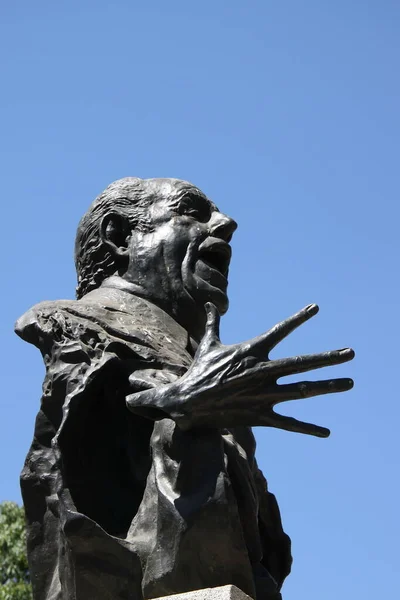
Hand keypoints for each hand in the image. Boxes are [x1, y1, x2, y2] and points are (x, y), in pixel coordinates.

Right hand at [126, 303, 353, 436]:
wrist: (188, 403)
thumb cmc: (200, 371)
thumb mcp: (208, 344)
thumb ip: (214, 323)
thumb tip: (211, 303)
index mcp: (251, 352)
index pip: (279, 331)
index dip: (298, 319)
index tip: (316, 307)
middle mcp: (262, 372)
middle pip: (301, 364)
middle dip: (328, 358)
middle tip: (351, 353)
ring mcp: (264, 395)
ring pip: (302, 391)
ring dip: (327, 387)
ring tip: (350, 382)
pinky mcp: (260, 415)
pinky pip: (288, 423)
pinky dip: (307, 428)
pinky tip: (326, 433)